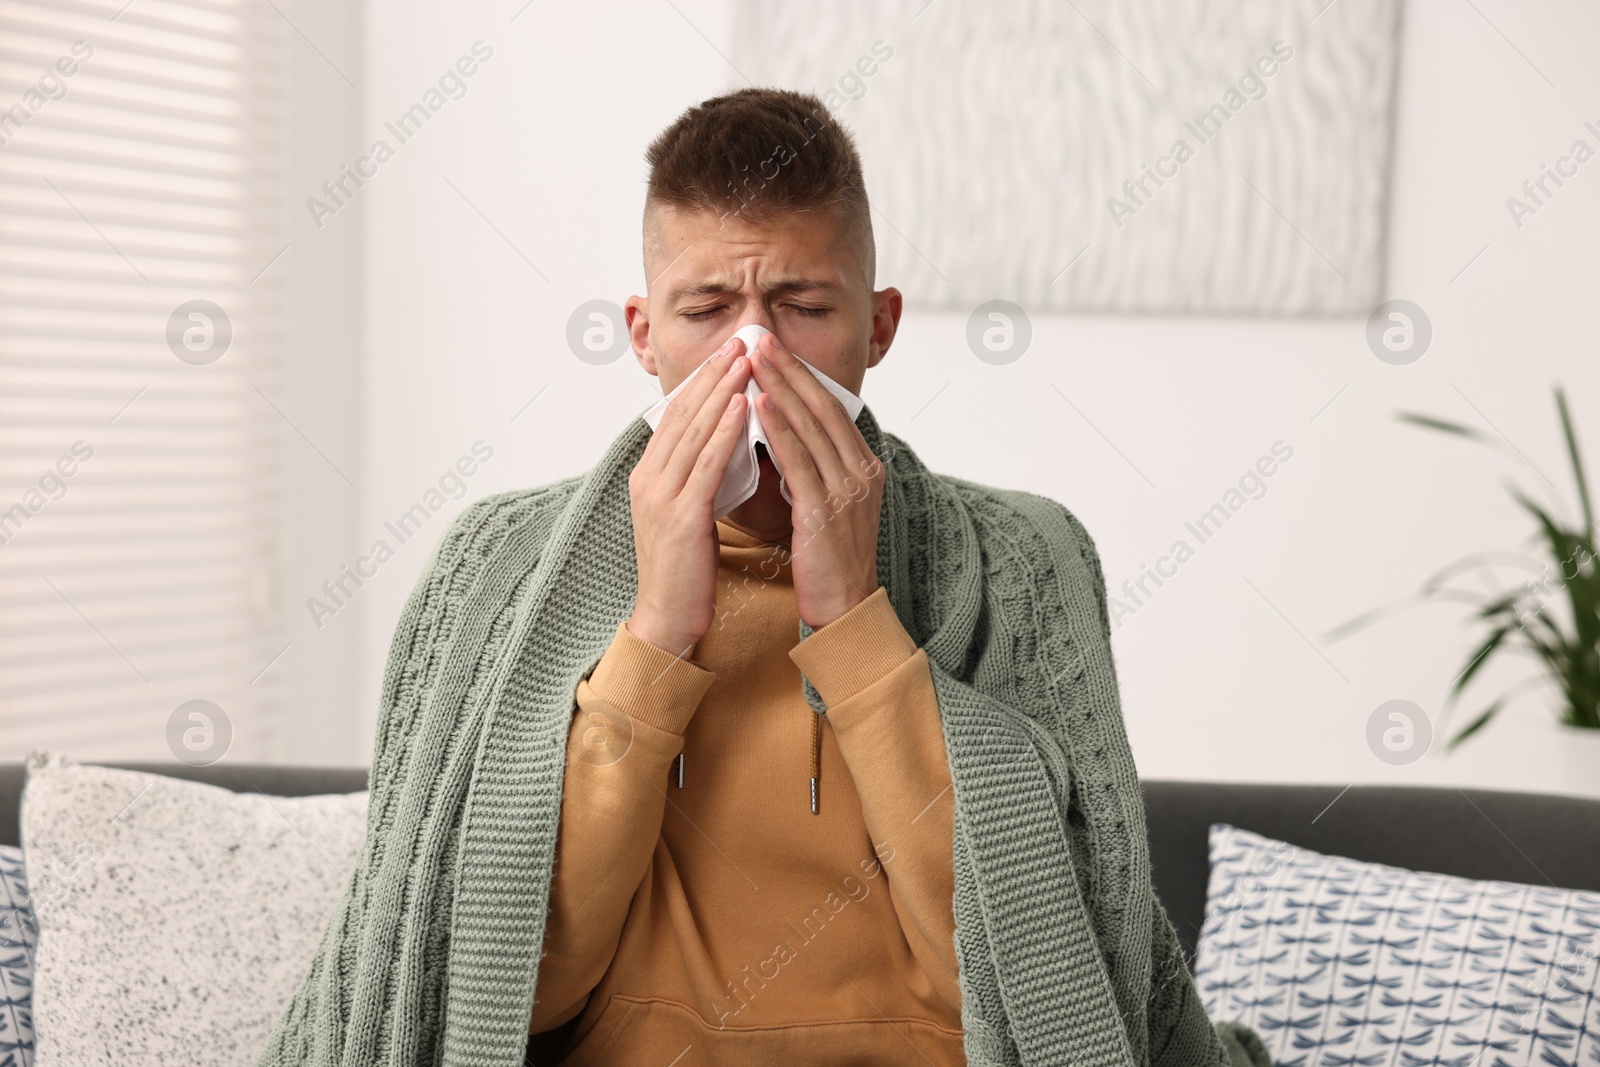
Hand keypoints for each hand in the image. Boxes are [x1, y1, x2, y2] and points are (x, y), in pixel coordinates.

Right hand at [627, 336, 752, 655]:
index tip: (729, 353)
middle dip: (713, 375)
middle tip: (741, 341)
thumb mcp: (687, 512)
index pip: (677, 416)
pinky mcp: (681, 516)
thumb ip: (697, 476)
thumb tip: (722, 443)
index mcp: (649, 476)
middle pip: (683, 414)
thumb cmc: (686, 569)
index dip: (703, 381)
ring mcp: (661, 496)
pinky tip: (745, 406)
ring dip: (722, 391)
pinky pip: (706, 463)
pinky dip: (725, 431)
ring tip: (746, 360)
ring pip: (694, 431)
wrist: (668, 619)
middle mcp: (648, 479)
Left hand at [748, 332, 883, 629]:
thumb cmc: (829, 561)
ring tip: (753, 359)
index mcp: (863, 467)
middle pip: (822, 407)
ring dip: (779, 388)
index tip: (773, 348)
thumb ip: (813, 469)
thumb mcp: (826, 504)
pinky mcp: (826, 510)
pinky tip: (758, 404)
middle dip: (789, 369)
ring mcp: (847, 489)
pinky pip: (799, 459)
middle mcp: (861, 471)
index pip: (829, 409)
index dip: (801, 375)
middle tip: (761, 337)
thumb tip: (783, 437)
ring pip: (810, 426)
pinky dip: (778, 428)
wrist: (846, 609)